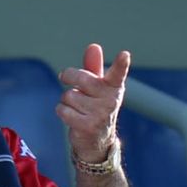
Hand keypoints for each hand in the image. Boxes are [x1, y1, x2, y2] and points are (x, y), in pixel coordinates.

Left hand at [56, 44, 130, 161]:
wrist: (96, 139)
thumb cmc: (95, 106)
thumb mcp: (97, 86)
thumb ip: (94, 67)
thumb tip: (94, 46)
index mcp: (114, 86)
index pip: (118, 73)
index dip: (121, 64)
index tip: (124, 55)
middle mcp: (110, 100)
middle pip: (81, 79)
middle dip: (69, 77)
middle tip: (66, 78)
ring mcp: (100, 114)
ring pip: (68, 95)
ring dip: (66, 100)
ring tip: (77, 107)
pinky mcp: (87, 126)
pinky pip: (63, 110)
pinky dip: (62, 111)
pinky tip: (72, 117)